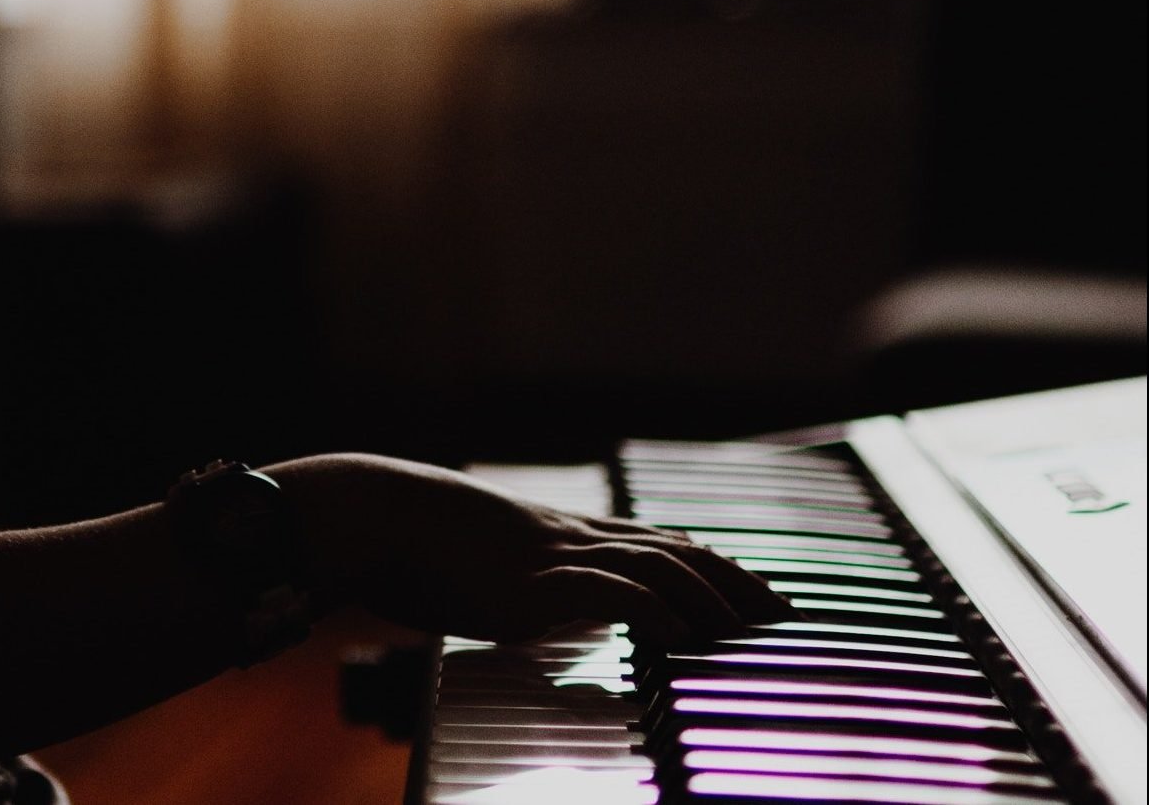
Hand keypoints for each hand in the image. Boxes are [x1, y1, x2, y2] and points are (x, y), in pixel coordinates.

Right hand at [280, 454, 797, 648]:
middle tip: (778, 611)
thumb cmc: (407, 539)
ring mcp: (553, 555)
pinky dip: (656, 612)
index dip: (706, 561)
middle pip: (672, 549)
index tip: (748, 586)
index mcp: (557, 530)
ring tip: (746, 629)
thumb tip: (514, 601)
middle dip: (731, 580)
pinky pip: (612, 593)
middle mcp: (568, 536)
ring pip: (655, 566)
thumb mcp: (472, 556)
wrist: (371, 513)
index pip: (652, 538)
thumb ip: (507, 576)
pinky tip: (682, 637)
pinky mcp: (534, 582)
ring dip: (708, 598)